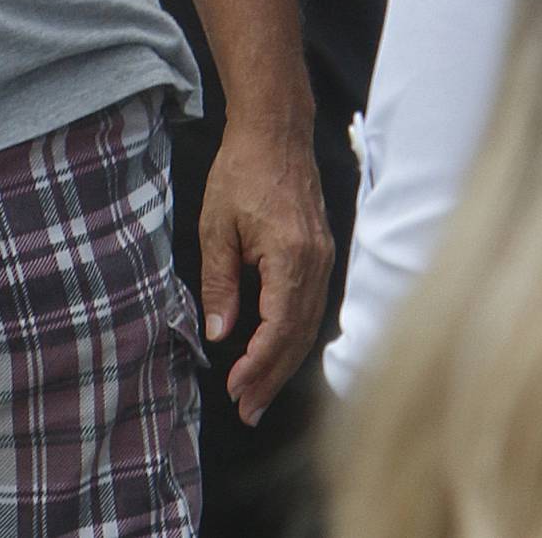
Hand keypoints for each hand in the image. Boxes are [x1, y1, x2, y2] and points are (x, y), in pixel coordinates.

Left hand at [197, 117, 334, 422]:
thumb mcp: (216, 226)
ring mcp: (325, 258)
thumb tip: (219, 333)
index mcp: (290, 256)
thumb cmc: (241, 170)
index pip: (278, 327)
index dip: (258, 365)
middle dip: (272, 377)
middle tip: (247, 410)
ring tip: (259, 393)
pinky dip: (294, 335)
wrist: (275, 131)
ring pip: (309, 325)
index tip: (234, 390)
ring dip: (284, 362)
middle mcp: (316, 263)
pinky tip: (277, 351)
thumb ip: (219, 282)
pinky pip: (313, 306)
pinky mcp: (323, 253)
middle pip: (298, 336)